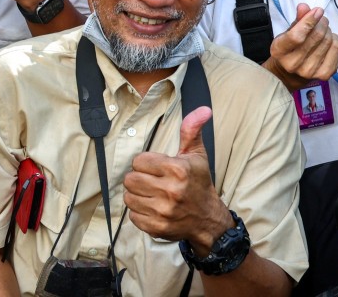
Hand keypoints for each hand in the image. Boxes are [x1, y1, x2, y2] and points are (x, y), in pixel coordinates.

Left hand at [124, 107, 231, 254]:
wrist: (209, 220)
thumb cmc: (199, 184)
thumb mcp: (196, 156)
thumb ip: (192, 131)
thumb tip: (203, 110)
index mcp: (177, 170)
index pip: (138, 161)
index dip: (145, 164)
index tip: (156, 168)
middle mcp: (170, 191)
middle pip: (130, 179)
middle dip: (138, 179)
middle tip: (152, 182)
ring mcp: (163, 211)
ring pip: (128, 197)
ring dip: (137, 195)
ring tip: (152, 195)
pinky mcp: (157, 227)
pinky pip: (132, 215)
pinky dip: (139, 212)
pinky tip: (152, 208)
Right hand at [264, 4, 337, 89]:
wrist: (289, 73)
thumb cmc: (289, 49)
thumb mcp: (287, 33)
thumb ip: (296, 20)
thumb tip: (304, 7)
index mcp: (279, 51)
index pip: (296, 36)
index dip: (309, 21)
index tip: (317, 11)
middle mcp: (293, 63)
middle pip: (316, 37)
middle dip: (321, 23)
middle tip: (320, 19)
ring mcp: (309, 71)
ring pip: (327, 41)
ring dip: (328, 31)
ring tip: (323, 30)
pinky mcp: (324, 74)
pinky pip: (336, 49)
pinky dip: (335, 40)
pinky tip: (328, 40)